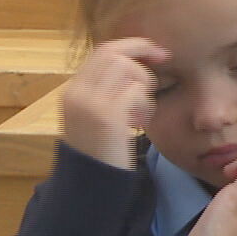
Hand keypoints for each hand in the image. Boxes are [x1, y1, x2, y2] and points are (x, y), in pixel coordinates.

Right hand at [59, 37, 168, 170]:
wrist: (89, 189)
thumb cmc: (102, 154)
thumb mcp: (97, 119)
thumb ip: (108, 92)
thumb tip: (137, 64)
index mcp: (72, 93)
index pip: (102, 52)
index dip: (132, 46)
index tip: (155, 53)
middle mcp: (76, 94)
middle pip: (113, 52)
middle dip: (142, 52)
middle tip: (163, 61)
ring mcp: (89, 104)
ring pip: (126, 67)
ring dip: (144, 82)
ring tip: (142, 109)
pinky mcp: (106, 117)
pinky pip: (135, 91)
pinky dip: (146, 103)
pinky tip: (140, 123)